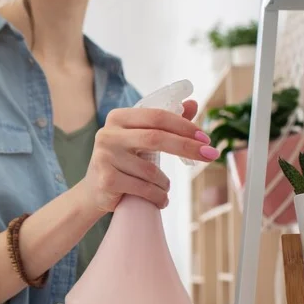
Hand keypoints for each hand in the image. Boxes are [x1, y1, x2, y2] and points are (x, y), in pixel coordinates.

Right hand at [80, 100, 218, 212]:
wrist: (93, 192)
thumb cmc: (122, 163)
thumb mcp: (140, 139)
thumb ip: (163, 122)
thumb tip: (192, 103)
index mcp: (118, 118)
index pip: (157, 116)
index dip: (184, 126)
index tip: (205, 139)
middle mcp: (108, 134)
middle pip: (156, 138)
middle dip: (187, 147)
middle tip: (211, 155)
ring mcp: (105, 157)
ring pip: (151, 170)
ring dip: (165, 183)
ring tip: (164, 189)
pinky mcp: (106, 179)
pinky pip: (144, 188)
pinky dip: (158, 196)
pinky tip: (160, 200)